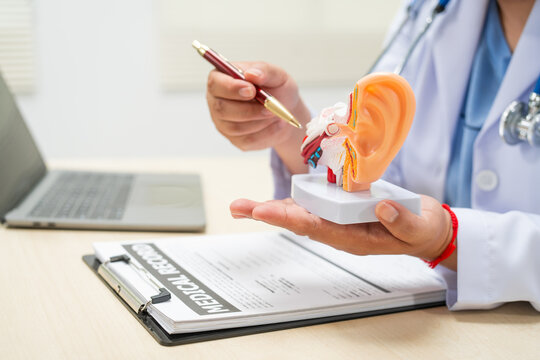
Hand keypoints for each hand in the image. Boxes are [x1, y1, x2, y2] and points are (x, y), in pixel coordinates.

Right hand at [206, 61, 309, 173]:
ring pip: (235, 127)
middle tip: (270, 107)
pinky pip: (248, 140)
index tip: (252, 90)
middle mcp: (217, 102)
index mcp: (221, 79)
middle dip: (248, 110)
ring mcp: (224, 123)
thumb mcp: (276, 74)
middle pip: (222, 109)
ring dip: (260, 121)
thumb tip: (252, 74)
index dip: (231, 88)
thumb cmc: (276, 88)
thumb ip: (264, 71)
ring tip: (277, 113)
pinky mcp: (236, 139)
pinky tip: (277, 123)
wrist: (285, 111)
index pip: (215, 84)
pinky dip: (267, 132)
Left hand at [230, 195, 455, 268]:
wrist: (425, 229)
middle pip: (299, 221)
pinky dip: (294, 198)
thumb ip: (402, 221)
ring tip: (244, 205)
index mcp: (354, 238)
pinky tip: (275, 197)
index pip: (316, 228)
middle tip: (238, 207)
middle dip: (268, 214)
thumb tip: (380, 207)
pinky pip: (314, 202)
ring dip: (274, 207)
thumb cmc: (421, 230)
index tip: (264, 211)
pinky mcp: (343, 207)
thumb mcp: (419, 229)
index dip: (288, 218)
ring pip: (301, 212)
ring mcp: (340, 219)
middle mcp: (340, 230)